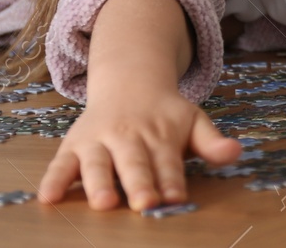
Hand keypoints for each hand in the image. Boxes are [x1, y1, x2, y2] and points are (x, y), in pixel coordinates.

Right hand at [38, 71, 240, 211]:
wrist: (129, 82)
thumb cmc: (164, 114)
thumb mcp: (193, 120)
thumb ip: (211, 141)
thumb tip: (237, 152)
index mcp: (159, 134)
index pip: (167, 162)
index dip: (172, 181)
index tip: (176, 199)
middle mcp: (128, 136)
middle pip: (134, 163)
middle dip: (139, 183)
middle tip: (145, 203)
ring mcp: (98, 140)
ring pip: (97, 163)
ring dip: (99, 182)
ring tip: (103, 203)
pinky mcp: (74, 146)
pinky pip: (61, 163)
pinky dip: (53, 179)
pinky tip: (48, 199)